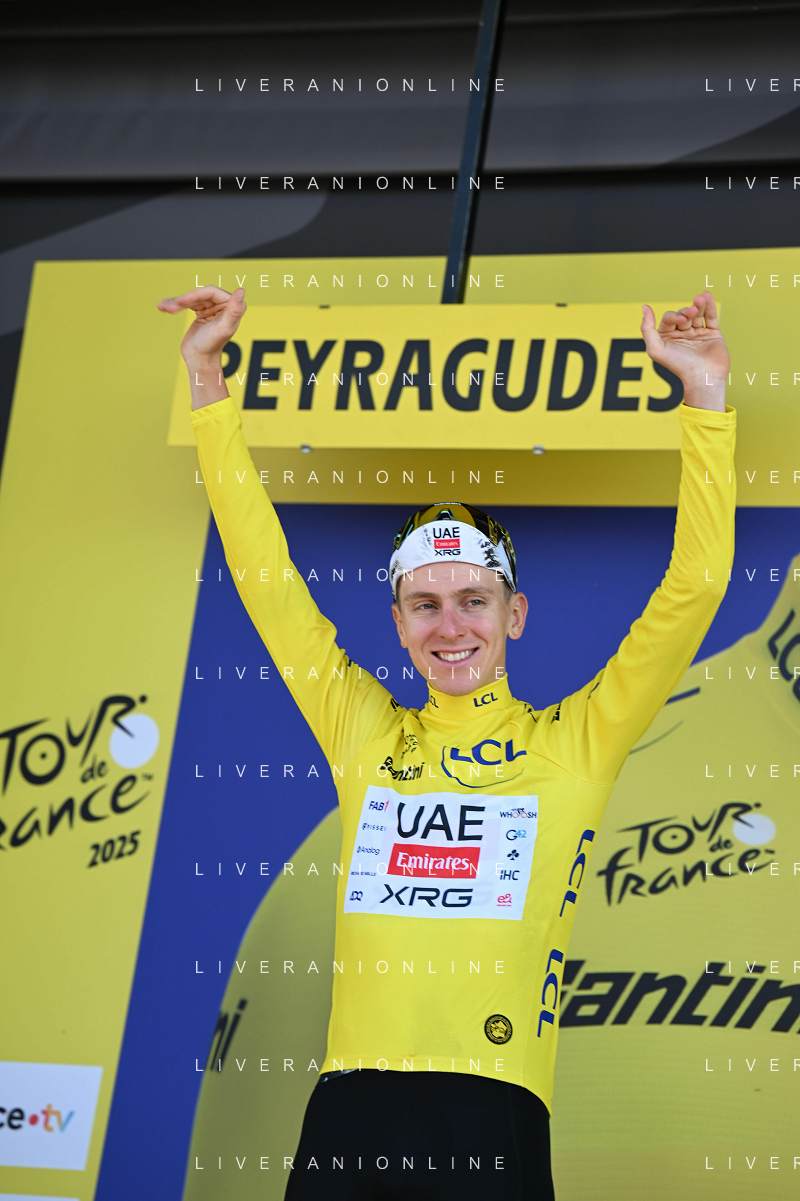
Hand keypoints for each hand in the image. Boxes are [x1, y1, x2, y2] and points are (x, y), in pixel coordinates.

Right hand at [157, 285, 245, 365]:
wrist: (199, 360)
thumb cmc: (211, 346)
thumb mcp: (223, 328)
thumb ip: (234, 311)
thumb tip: (241, 291)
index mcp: (232, 306)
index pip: (211, 292)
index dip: (195, 295)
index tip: (181, 302)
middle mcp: (224, 305)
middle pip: (199, 295)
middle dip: (183, 301)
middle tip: (170, 309)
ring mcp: (211, 309)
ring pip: (191, 298)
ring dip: (176, 303)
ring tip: (163, 308)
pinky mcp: (200, 312)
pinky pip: (187, 304)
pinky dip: (174, 305)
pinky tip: (163, 307)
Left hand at [641, 291, 728, 411]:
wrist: (703, 376)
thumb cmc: (678, 365)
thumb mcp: (655, 349)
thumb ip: (647, 328)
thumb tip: (644, 307)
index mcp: (667, 339)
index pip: (668, 318)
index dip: (673, 316)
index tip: (680, 321)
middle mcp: (682, 336)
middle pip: (683, 314)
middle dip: (686, 311)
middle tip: (691, 313)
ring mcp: (697, 334)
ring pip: (697, 314)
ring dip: (698, 305)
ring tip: (700, 298)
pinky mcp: (712, 334)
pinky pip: (710, 317)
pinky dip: (709, 306)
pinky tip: (706, 295)